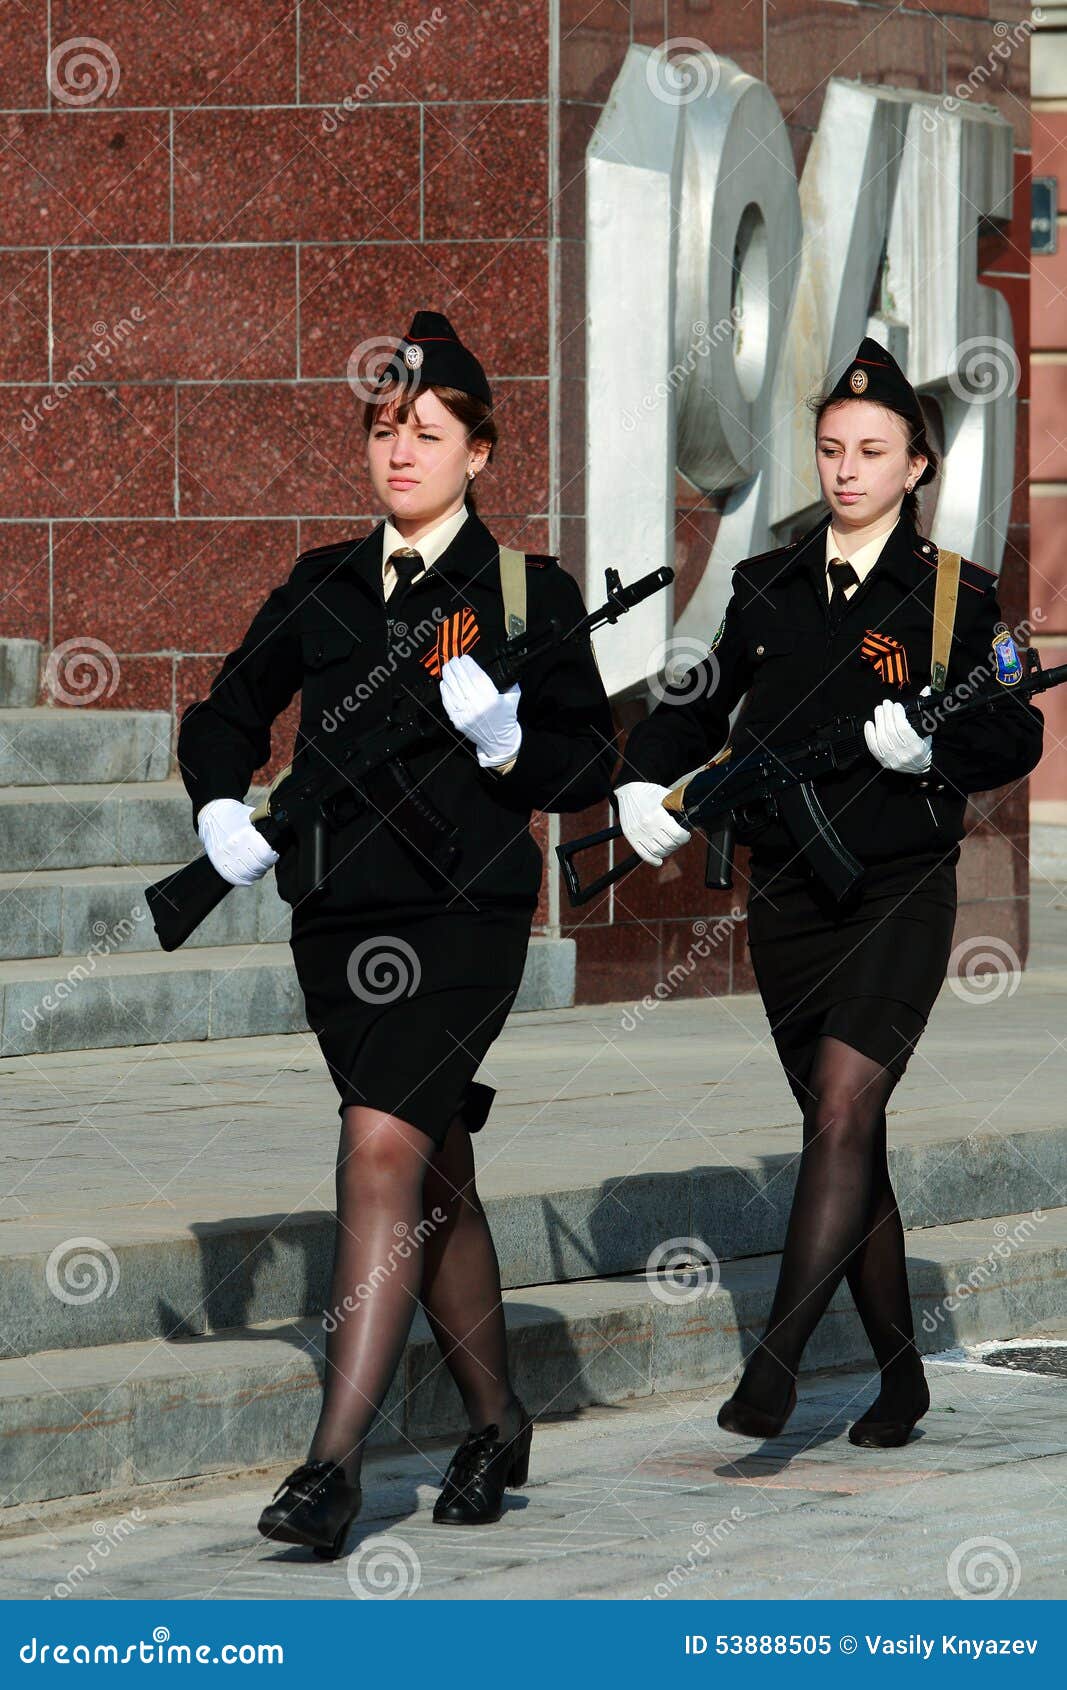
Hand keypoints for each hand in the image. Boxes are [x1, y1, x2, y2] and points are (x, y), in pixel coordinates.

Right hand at [197, 797, 278, 885]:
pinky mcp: (218, 862)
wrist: (211, 814)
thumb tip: (281, 837)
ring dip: (256, 873)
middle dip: (265, 865)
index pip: (265, 855)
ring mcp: (224, 856)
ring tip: (258, 866)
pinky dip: (245, 879)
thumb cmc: (236, 815)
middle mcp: (234, 846)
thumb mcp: (253, 816)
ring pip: (247, 875)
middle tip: (266, 860)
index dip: (272, 856)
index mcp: (245, 834)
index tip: (273, 853)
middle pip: (257, 866)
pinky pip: (234, 878)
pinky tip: (250, 874)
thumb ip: (266, 828)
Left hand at [440, 652, 521, 768]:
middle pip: (462, 681)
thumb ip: (509, 681)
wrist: (499, 741)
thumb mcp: (513, 697)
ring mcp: (466, 714)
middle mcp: (478, 706)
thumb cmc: (506, 717)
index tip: (465, 658)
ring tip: (447, 667)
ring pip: (453, 690)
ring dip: (448, 676)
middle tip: (454, 660)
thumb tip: (501, 664)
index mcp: (492, 699)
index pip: (476, 676)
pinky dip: (445, 691)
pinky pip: (448, 702)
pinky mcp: (458, 721)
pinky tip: (444, 682)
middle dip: (456, 667)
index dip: (469, 665)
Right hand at [615, 780, 690, 865]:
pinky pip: (643, 853)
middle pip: (669, 844)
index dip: (685, 837)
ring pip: (658, 851)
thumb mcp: (665, 795)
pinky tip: (659, 860)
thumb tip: (691, 815)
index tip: (686, 835)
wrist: (627, 790)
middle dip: (677, 844)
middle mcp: (647, 825)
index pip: (677, 835)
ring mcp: (638, 832)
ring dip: (667, 851)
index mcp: (657, 814)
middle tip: (678, 839)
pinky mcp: (631, 836)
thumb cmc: (648, 792)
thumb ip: (677, 807)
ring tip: (670, 846)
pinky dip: (653, 860)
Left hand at [863, 687, 932, 774]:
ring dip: (878, 720)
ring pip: (881, 737)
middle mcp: (904, 754)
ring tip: (879, 710)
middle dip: (887, 714)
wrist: (919, 768)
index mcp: (917, 747)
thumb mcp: (927, 731)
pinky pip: (873, 747)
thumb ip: (924, 711)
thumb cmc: (923, 749)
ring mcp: (892, 758)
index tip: (896, 706)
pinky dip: (869, 734)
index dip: (898, 715)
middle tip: (886, 704)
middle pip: (890, 731)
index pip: (904, 729)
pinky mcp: (883, 761)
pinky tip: (869, 724)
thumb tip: (926, 690)